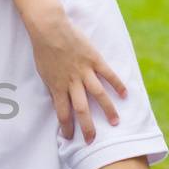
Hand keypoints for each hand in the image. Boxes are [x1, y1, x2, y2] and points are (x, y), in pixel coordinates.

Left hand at [28, 12, 126, 142]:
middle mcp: (72, 82)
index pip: (62, 113)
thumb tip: (56, 101)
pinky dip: (117, 84)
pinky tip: (125, 95)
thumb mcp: (43, 73)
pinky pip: (108, 74)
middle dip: (87, 127)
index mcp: (57, 87)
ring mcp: (84, 71)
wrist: (49, 28)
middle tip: (92, 140)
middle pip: (81, 110)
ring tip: (115, 122)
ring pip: (98, 95)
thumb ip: (52, 87)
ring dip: (107, 110)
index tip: (69, 138)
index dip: (66, 128)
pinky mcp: (94, 59)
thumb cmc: (43, 50)